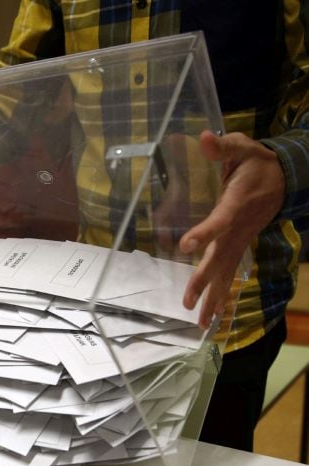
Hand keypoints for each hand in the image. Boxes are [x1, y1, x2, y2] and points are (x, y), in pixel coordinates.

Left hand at [179, 130, 284, 327]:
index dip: (204, 233)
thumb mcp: (242, 147)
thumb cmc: (257, 162)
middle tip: (189, 305)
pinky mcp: (239, 245)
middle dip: (205, 281)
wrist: (285, 178)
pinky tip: (213, 315)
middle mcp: (238, 228)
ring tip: (201, 323)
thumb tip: (206, 136)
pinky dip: (222, 294)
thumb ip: (224, 146)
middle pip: (220, 258)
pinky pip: (229, 272)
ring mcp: (240, 240)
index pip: (219, 221)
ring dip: (213, 297)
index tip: (185, 245)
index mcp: (236, 205)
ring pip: (226, 272)